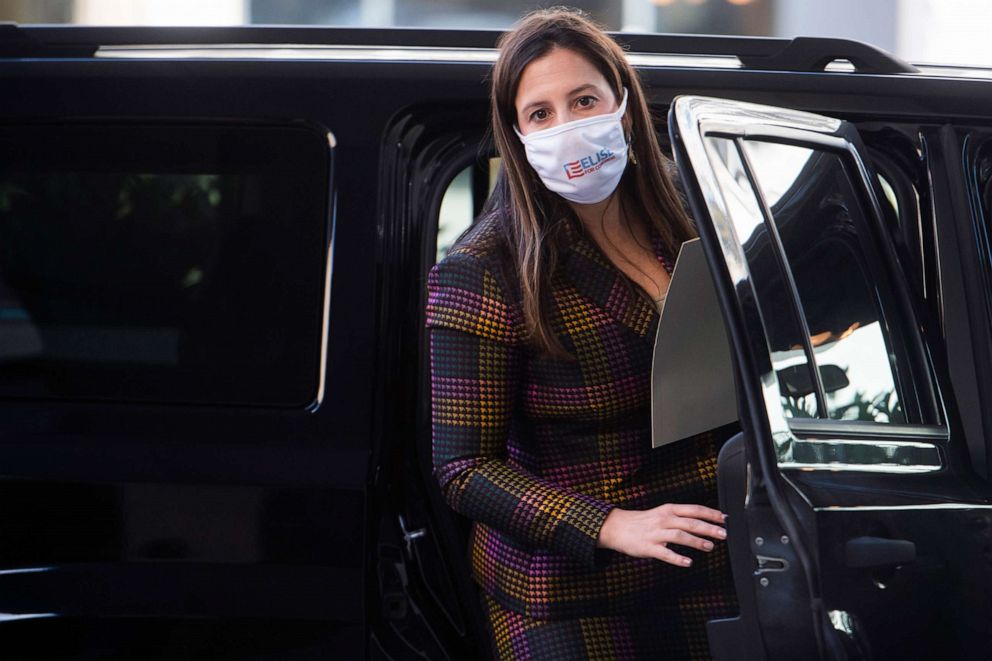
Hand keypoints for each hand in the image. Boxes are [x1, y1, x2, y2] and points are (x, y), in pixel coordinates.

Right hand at [596, 503, 727, 566]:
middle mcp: (664, 520)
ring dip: (696, 542)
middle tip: (723, 534)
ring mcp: (656, 533)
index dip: (710, 514)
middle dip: (708, 528)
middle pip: (690, 522)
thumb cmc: (642, 521)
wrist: (617, 527)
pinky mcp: (649, 547)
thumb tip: (702, 521)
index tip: (724, 519)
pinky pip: (665, 553)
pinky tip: (688, 562)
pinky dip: (678, 558)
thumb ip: (680, 517)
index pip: (694, 509)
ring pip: (680, 536)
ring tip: (709, 547)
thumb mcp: (661, 513)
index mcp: (668, 510)